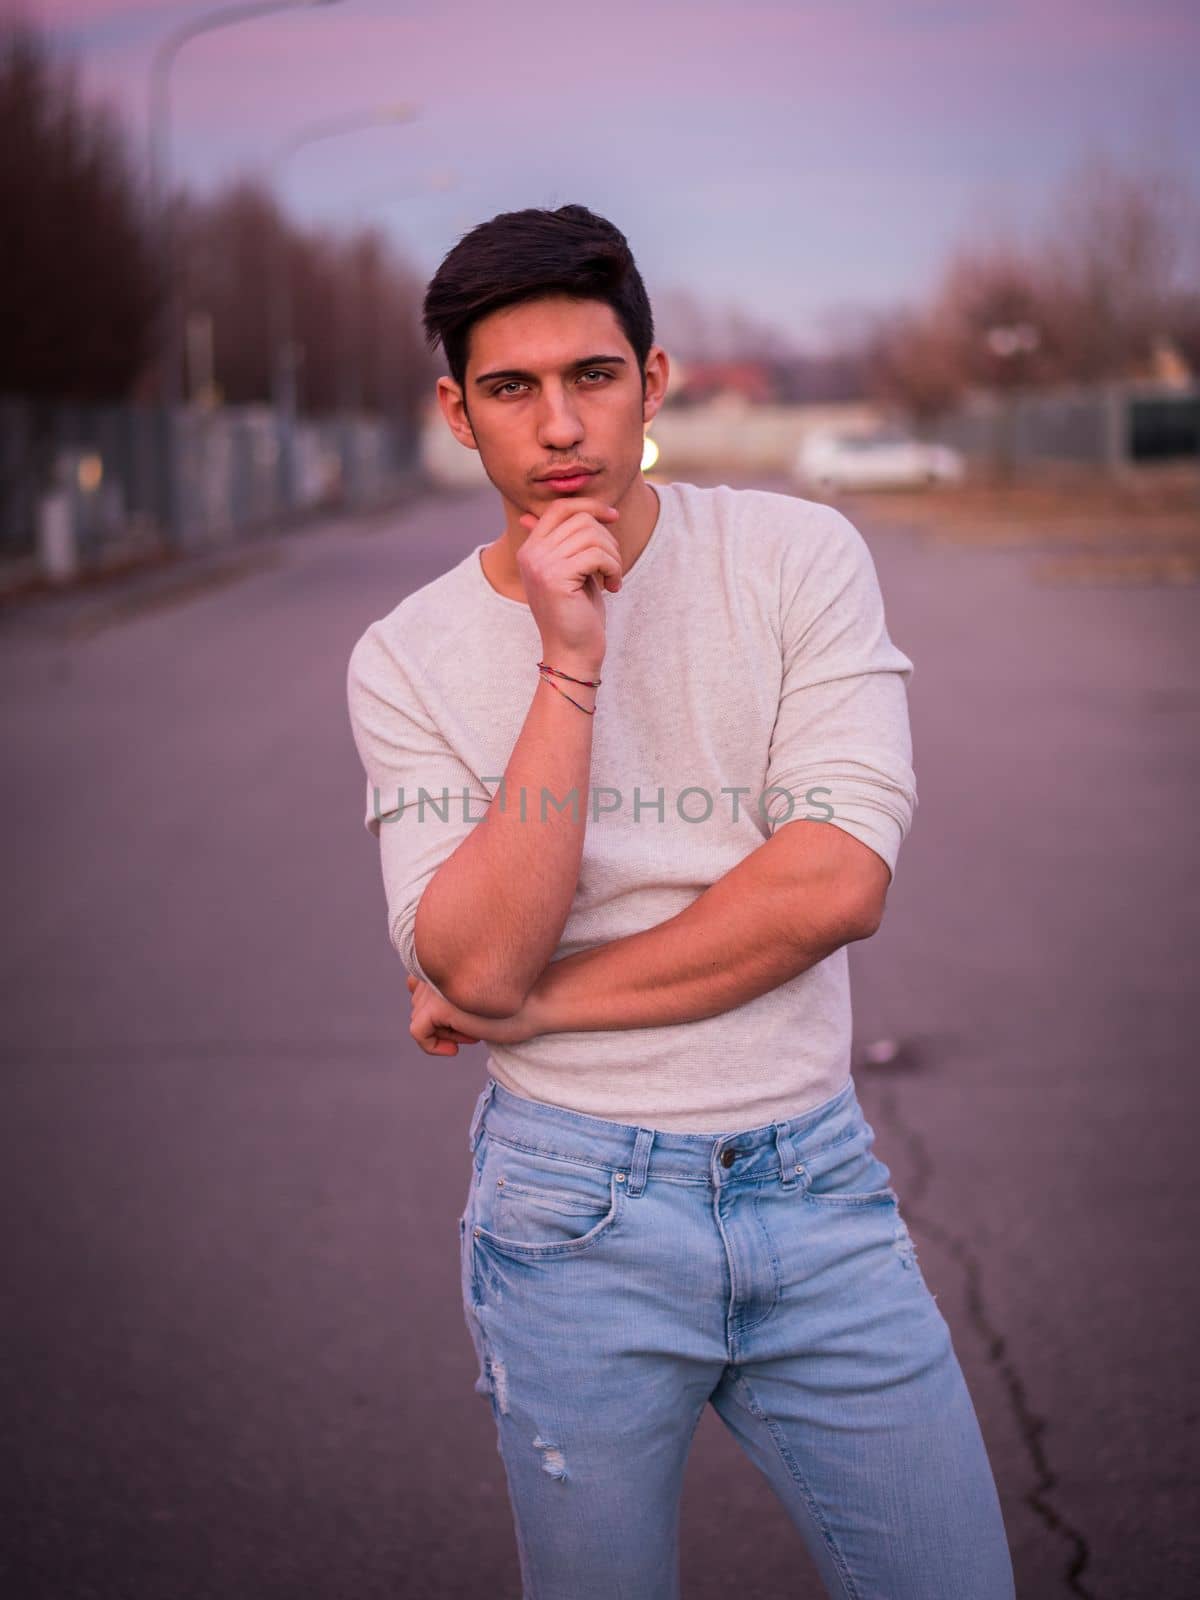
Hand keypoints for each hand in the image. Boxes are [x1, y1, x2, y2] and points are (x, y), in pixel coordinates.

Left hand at [406, 974, 538, 1054]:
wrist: (541, 1001)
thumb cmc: (516, 998)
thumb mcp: (477, 990)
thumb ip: (449, 986)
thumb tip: (416, 995)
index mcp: (447, 957)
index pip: (417, 984)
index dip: (438, 1007)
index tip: (467, 1018)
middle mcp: (438, 966)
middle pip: (418, 1003)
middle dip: (442, 1021)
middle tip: (474, 1030)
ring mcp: (437, 985)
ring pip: (419, 1018)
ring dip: (443, 1032)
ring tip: (473, 1035)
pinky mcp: (440, 1006)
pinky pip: (418, 1033)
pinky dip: (432, 1046)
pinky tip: (455, 1050)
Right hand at [516, 495, 621, 669]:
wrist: (572, 653)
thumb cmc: (577, 614)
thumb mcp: (571, 571)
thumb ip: (565, 542)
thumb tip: (545, 514)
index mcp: (530, 549)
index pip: (560, 508)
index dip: (590, 505)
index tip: (613, 516)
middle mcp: (530, 553)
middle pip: (580, 519)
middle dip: (607, 539)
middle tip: (613, 566)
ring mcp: (540, 565)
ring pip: (592, 535)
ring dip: (613, 556)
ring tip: (613, 578)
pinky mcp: (555, 578)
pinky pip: (597, 555)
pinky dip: (613, 568)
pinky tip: (612, 587)